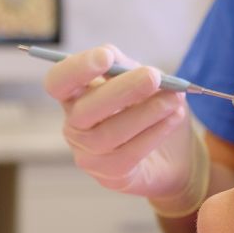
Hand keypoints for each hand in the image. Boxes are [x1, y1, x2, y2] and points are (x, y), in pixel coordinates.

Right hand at [43, 45, 209, 216]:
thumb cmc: (152, 109)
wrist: (175, 154)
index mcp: (75, 96)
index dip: (77, 69)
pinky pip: (129, 154)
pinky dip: (155, 133)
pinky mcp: (110, 175)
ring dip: (146, 112)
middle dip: (122, 89)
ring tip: (174, 99)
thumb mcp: (142, 80)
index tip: (106, 56)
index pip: (58, 82)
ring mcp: (89, 154)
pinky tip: (173, 118)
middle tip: (153, 76)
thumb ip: (126, 67)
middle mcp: (75, 126)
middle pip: (85, 109)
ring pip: (110, 133)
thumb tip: (113, 56)